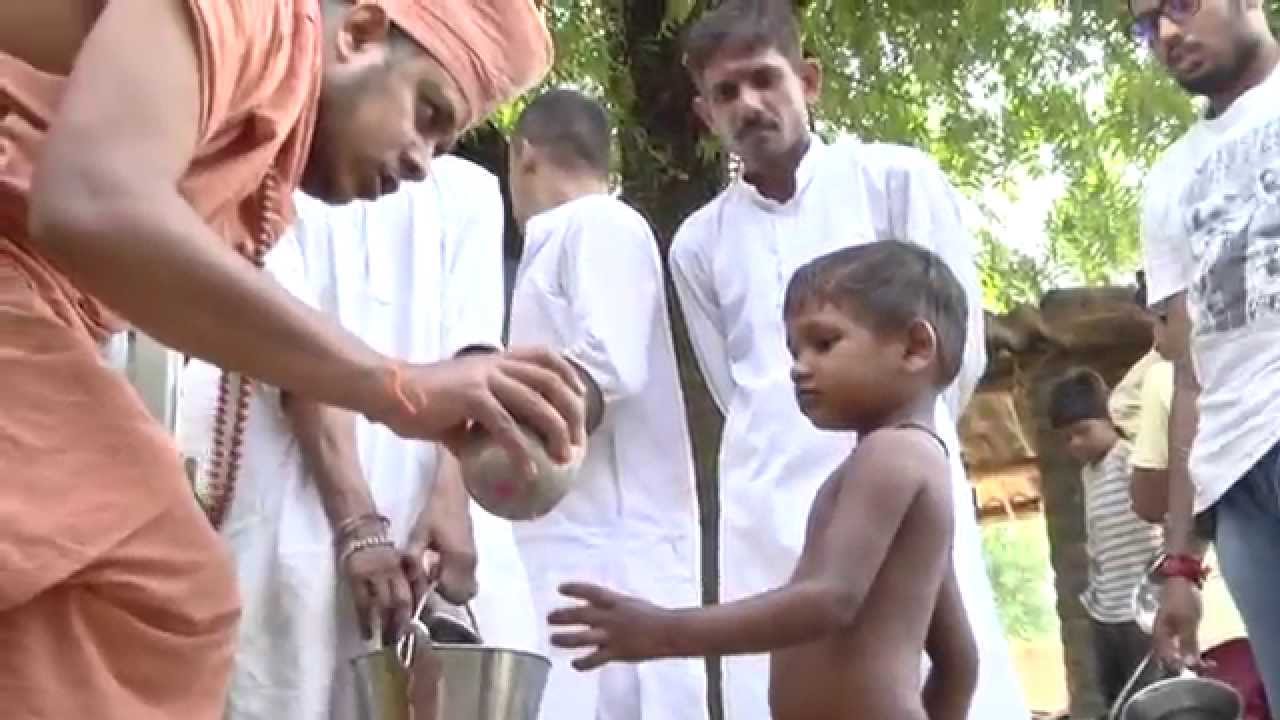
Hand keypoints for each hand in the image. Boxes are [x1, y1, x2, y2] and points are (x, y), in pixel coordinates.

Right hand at [343, 540, 414, 645]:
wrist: (358, 529)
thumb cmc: (379, 546)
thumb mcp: (398, 558)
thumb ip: (407, 576)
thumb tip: (419, 599)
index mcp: (404, 565)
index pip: (416, 589)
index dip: (420, 607)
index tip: (422, 624)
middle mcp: (392, 571)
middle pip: (402, 600)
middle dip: (405, 621)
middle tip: (406, 641)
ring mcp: (373, 575)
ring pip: (384, 604)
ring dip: (388, 625)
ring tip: (389, 643)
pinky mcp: (356, 579)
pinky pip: (363, 604)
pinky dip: (366, 621)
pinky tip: (368, 634)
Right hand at [379, 348, 586, 476]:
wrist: (388, 393)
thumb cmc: (421, 403)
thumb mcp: (460, 409)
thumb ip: (482, 425)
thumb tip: (498, 456)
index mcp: (495, 361)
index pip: (543, 355)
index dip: (567, 373)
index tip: (581, 397)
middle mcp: (495, 364)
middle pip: (550, 381)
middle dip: (571, 411)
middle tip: (577, 440)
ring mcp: (485, 379)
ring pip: (536, 404)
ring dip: (556, 432)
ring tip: (564, 457)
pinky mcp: (472, 398)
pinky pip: (507, 428)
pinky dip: (522, 452)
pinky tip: (530, 472)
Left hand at [404, 510, 477, 606]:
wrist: (455, 492)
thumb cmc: (436, 511)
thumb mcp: (419, 533)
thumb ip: (414, 558)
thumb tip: (410, 580)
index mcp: (457, 560)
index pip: (450, 592)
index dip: (436, 592)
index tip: (424, 580)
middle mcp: (469, 564)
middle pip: (464, 595)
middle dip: (447, 594)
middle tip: (430, 579)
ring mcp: (473, 560)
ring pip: (467, 587)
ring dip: (451, 586)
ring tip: (434, 569)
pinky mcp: (472, 555)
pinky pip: (467, 577)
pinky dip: (456, 578)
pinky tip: (440, 561)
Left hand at [547, 583, 672, 670]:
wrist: (669, 631)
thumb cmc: (654, 617)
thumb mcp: (632, 603)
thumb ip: (615, 605)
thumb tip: (601, 605)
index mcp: (616, 602)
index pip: (589, 591)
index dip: (574, 588)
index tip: (560, 588)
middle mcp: (610, 617)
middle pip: (580, 614)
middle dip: (562, 615)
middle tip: (550, 617)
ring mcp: (611, 635)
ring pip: (581, 638)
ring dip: (564, 638)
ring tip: (553, 638)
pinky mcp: (615, 652)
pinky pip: (594, 659)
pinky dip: (583, 663)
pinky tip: (575, 664)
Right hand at [1153, 577, 1202, 671]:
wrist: (1181, 575)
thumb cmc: (1181, 597)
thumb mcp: (1187, 620)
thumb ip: (1188, 642)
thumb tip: (1189, 664)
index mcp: (1159, 634)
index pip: (1166, 658)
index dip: (1181, 667)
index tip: (1198, 669)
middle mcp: (1160, 634)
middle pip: (1170, 656)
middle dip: (1186, 664)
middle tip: (1206, 666)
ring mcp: (1168, 629)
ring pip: (1176, 650)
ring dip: (1190, 658)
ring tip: (1207, 662)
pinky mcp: (1176, 625)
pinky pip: (1181, 643)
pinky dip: (1191, 649)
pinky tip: (1202, 651)